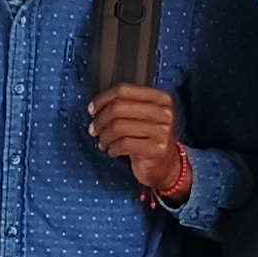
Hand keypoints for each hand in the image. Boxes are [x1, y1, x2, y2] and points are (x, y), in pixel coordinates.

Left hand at [86, 82, 188, 201]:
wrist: (166, 165)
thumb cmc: (148, 138)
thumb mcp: (142, 116)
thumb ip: (125, 105)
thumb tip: (95, 106)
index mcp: (160, 98)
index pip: (124, 90)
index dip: (102, 99)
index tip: (92, 110)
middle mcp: (164, 112)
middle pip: (119, 108)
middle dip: (100, 120)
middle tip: (93, 129)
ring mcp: (162, 131)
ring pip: (119, 127)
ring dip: (104, 136)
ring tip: (102, 142)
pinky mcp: (157, 149)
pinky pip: (124, 144)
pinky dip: (112, 148)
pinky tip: (112, 151)